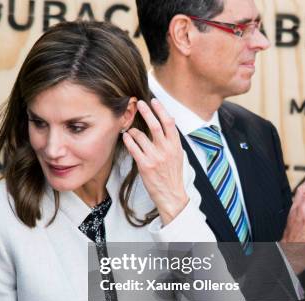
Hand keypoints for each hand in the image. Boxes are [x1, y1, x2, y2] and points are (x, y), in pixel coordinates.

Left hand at [122, 99, 187, 224]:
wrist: (171, 194)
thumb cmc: (173, 174)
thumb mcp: (178, 155)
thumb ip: (172, 140)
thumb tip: (169, 121)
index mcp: (175, 145)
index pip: (169, 122)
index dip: (161, 110)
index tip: (153, 101)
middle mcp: (166, 149)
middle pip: (155, 125)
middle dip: (146, 112)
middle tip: (139, 103)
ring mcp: (155, 157)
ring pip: (141, 136)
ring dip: (133, 130)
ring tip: (130, 129)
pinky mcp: (145, 165)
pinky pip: (134, 148)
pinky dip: (129, 140)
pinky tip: (126, 137)